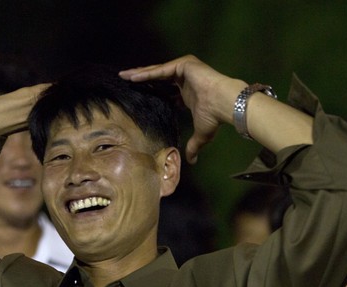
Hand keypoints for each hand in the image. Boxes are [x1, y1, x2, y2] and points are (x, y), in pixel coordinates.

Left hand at [119, 55, 244, 163]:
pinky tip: (133, 77)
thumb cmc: (214, 117)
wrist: (223, 104)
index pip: (165, 90)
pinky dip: (147, 74)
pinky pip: (161, 70)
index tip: (139, 95)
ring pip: (157, 72)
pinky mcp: (184, 65)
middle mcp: (185, 79)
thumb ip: (193, 146)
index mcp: (187, 92)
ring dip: (140, 74)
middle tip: (125, 81)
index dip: (152, 92)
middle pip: (158, 79)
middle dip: (142, 80)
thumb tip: (192, 162)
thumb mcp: (201, 134)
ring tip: (123, 76)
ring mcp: (185, 70)